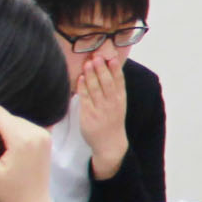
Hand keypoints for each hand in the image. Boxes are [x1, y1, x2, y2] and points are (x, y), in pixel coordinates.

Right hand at [0, 106, 54, 201]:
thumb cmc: (7, 192)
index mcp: (22, 139)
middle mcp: (37, 133)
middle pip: (8, 116)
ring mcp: (44, 135)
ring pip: (16, 120)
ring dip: (6, 132)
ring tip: (4, 154)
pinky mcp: (47, 139)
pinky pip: (26, 127)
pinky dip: (16, 135)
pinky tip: (14, 152)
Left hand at [73, 47, 129, 174]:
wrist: (110, 144)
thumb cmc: (113, 121)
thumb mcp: (118, 104)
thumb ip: (114, 89)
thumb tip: (108, 69)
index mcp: (120, 100)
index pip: (119, 81)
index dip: (115, 69)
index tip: (111, 57)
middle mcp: (112, 104)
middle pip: (107, 83)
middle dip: (102, 69)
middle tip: (97, 56)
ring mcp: (100, 110)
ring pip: (95, 89)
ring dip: (91, 75)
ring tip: (88, 63)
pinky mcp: (89, 115)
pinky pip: (85, 99)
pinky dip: (83, 87)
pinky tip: (80, 78)